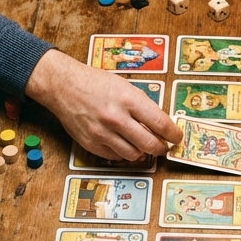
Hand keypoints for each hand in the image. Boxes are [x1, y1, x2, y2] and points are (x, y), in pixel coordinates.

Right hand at [25, 49, 181, 160]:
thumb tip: (160, 126)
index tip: (176, 137)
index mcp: (129, 100)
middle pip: (150, 144)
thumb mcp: (125, 86)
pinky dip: (122, 152)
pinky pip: (115, 157)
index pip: (161, 124)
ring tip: (140, 143)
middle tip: (162, 146)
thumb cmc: (95, 83)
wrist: (63, 86)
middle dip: (161, 148)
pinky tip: (122, 143)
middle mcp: (116, 118)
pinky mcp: (90, 143)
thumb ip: (142, 106)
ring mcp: (102, 133)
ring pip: (134, 155)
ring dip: (141, 151)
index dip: (173, 134)